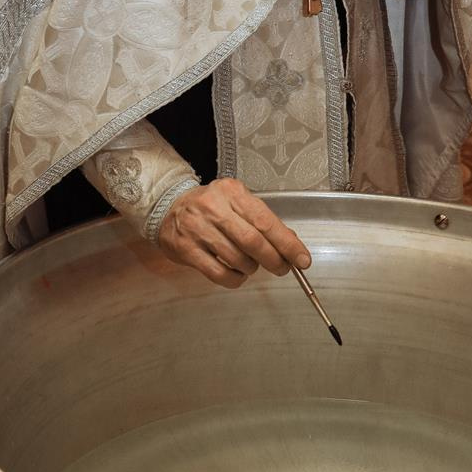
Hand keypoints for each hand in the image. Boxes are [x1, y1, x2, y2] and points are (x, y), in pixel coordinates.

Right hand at [157, 179, 310, 289]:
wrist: (169, 206)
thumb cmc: (210, 206)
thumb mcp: (237, 202)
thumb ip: (263, 221)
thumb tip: (291, 244)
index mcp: (231, 192)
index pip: (266, 221)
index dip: (287, 244)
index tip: (302, 259)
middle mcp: (213, 207)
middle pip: (253, 242)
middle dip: (274, 260)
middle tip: (282, 268)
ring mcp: (197, 229)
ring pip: (238, 259)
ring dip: (252, 268)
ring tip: (251, 264)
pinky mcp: (186, 249)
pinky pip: (219, 274)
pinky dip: (235, 279)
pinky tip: (237, 273)